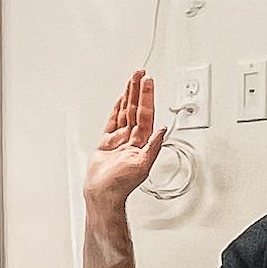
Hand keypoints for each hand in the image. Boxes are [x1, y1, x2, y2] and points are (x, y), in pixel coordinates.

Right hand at [83, 72, 166, 215]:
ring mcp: (121, 139)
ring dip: (129, 96)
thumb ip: (153, 146)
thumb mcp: (142, 166)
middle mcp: (133, 139)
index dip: (147, 97)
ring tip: (132, 79)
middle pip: (136, 109)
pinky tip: (121, 99)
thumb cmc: (121, 185)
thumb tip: (164, 129)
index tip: (148, 82)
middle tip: (141, 73)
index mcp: (143, 142)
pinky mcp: (108, 143)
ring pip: (126, 112)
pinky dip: (117, 109)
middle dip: (139, 90)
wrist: (102, 194)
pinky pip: (113, 121)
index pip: (146, 114)